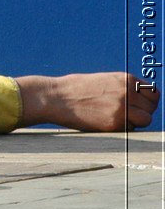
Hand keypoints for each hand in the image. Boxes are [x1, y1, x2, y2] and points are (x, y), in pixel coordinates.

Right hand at [15, 72, 159, 129]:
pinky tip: (107, 122)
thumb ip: (122, 87)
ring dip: (136, 122)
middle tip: (127, 114)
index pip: (153, 93)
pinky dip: (123, 128)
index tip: (139, 105)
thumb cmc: (75, 89)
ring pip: (145, 120)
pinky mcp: (114, 123)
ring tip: (119, 119)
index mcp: (126, 79)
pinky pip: (130, 129)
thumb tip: (138, 98)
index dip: (147, 101)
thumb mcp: (103, 80)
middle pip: (151, 108)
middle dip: (142, 112)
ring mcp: (122, 108)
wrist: (55, 97)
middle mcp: (127, 93)